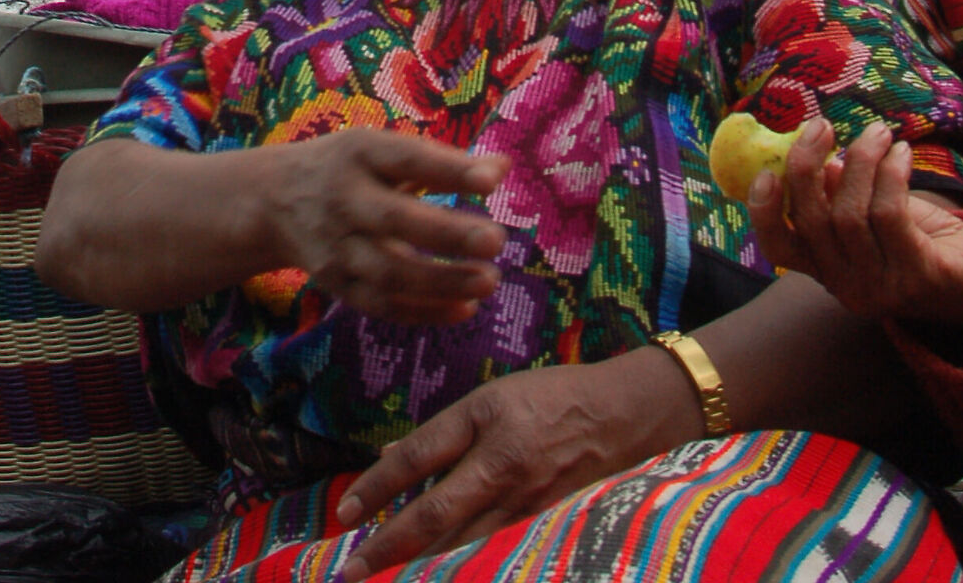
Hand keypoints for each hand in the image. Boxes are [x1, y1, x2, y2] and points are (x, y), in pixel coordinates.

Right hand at [265, 132, 508, 327]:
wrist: (273, 200)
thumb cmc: (346, 168)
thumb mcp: (382, 149)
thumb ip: (441, 161)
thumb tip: (502, 167)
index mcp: (359, 154)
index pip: (406, 160)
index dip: (449, 171)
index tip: (492, 181)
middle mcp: (345, 200)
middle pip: (396, 221)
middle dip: (447, 234)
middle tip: (496, 240)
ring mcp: (337, 247)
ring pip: (389, 274)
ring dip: (442, 282)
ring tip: (489, 281)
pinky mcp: (336, 285)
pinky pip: (381, 306)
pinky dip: (423, 312)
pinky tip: (465, 308)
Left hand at [336, 352, 689, 577]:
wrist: (618, 416)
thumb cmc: (548, 397)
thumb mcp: (488, 399)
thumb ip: (440, 433)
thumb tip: (390, 459)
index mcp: (484, 421)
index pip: (417, 458)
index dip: (377, 488)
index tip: (344, 515)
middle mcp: (501, 466)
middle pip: (435, 514)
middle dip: (390, 546)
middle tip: (351, 571)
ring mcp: (523, 500)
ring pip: (461, 543)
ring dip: (419, 563)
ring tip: (379, 578)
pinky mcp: (539, 523)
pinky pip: (489, 547)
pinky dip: (458, 563)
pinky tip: (434, 573)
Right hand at [748, 116, 962, 334]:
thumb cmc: (923, 240)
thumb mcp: (874, 215)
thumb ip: (840, 193)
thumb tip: (813, 154)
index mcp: (827, 271)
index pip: (779, 250)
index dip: (763, 212)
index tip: (766, 169)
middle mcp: (848, 287)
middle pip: (813, 223)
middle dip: (808, 165)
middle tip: (821, 125)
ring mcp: (883, 287)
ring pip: (852, 214)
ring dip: (861, 161)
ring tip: (879, 133)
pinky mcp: (919, 278)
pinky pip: (890, 215)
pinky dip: (891, 174)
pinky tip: (901, 153)